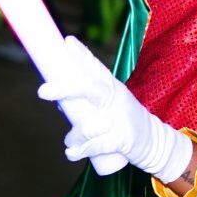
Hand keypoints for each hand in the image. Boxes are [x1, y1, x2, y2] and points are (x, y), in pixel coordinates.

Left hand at [38, 37, 193, 183]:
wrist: (154, 141)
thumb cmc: (125, 120)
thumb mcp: (113, 103)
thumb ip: (87, 102)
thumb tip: (60, 103)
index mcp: (112, 88)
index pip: (97, 68)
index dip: (82, 54)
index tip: (68, 42)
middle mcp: (116, 100)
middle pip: (90, 89)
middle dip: (65, 88)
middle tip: (41, 91)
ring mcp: (119, 119)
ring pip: (88, 125)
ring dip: (74, 136)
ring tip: (69, 142)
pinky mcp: (123, 139)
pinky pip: (96, 144)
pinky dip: (81, 150)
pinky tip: (71, 154)